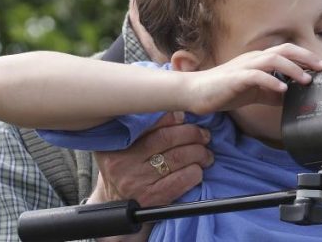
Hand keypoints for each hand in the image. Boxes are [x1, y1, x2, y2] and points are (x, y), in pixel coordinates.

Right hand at [88, 111, 213, 206]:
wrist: (116, 208)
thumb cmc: (125, 172)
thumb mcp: (121, 150)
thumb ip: (139, 131)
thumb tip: (176, 113)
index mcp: (115, 147)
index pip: (149, 125)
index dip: (172, 118)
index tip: (184, 117)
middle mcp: (123, 164)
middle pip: (167, 139)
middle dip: (192, 134)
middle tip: (204, 136)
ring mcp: (137, 183)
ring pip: (178, 158)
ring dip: (199, 153)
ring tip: (206, 153)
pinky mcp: (152, 199)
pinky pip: (181, 180)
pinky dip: (194, 172)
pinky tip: (197, 170)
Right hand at [184, 43, 321, 114]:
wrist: (196, 92)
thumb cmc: (225, 90)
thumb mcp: (256, 93)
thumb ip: (273, 93)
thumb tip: (293, 98)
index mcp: (260, 60)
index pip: (287, 53)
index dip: (307, 57)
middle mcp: (254, 59)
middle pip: (285, 49)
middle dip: (306, 57)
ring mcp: (245, 66)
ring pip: (273, 59)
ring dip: (292, 69)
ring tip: (305, 80)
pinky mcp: (236, 78)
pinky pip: (256, 76)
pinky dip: (271, 82)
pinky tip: (281, 90)